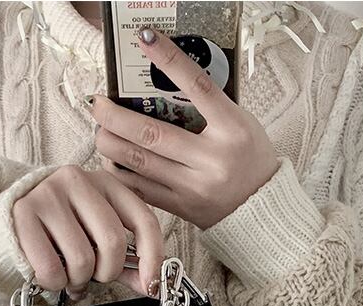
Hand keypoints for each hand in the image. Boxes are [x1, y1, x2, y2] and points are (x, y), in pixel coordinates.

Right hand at [11, 165, 163, 297]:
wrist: (9, 219)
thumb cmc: (60, 231)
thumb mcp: (97, 237)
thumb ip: (126, 260)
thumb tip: (150, 284)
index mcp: (106, 183)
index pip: (143, 220)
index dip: (153, 258)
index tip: (151, 283)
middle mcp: (78, 181)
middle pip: (113, 243)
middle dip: (107, 273)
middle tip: (94, 276)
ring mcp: (48, 194)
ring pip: (82, 260)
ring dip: (78, 280)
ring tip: (68, 274)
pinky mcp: (22, 213)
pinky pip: (52, 268)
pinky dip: (55, 283)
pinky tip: (51, 274)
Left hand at [88, 28, 279, 228]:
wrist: (264, 209)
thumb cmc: (251, 160)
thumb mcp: (241, 124)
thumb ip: (209, 107)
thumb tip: (165, 83)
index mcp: (232, 130)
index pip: (197, 86)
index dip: (169, 60)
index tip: (144, 39)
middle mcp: (212, 160)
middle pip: (151, 133)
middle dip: (115, 116)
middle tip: (98, 103)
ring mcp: (195, 187)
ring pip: (140, 162)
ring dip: (110, 144)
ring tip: (99, 131)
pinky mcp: (182, 209)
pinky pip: (142, 191)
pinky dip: (120, 174)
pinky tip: (111, 161)